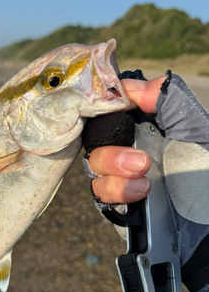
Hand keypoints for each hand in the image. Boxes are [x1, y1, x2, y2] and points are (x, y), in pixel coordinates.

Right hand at [89, 76, 165, 203]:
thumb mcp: (197, 129)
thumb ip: (168, 100)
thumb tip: (130, 85)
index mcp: (149, 128)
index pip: (111, 112)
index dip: (104, 109)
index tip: (112, 111)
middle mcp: (133, 150)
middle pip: (96, 141)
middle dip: (111, 150)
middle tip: (141, 161)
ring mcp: (125, 180)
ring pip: (94, 169)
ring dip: (112, 171)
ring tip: (143, 177)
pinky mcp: (123, 206)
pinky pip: (101, 196)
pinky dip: (115, 192)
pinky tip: (140, 192)